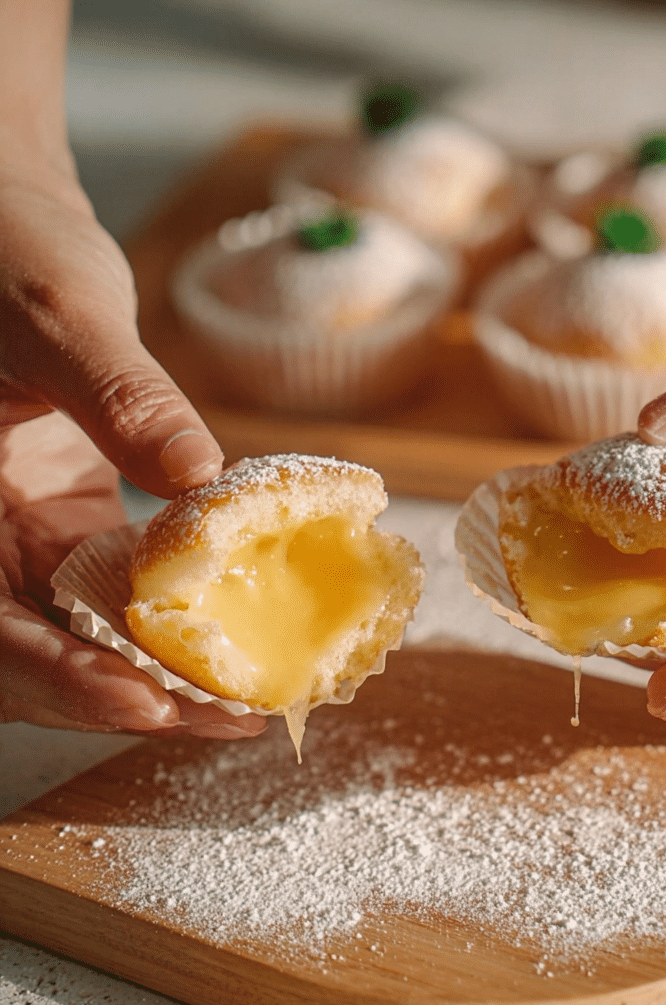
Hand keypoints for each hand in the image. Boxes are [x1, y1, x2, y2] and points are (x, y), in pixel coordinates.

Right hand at [0, 153, 264, 738]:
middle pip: (25, 658)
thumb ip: (120, 395)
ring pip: (68, 643)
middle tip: (226, 717)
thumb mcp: (53, 311)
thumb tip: (196, 474)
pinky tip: (230, 642)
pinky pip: (103, 604)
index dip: (56, 675)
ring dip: (152, 677)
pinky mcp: (58, 538)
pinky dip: (162, 630)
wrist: (3, 228)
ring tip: (243, 702)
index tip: (144, 699)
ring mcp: (11, 546)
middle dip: (121, 698)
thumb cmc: (0, 247)